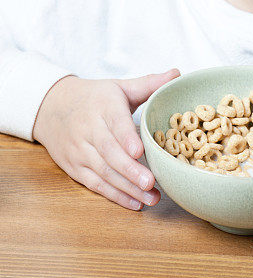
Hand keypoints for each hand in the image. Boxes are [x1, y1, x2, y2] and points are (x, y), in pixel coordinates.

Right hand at [32, 67, 180, 209]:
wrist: (51, 107)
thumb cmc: (93, 97)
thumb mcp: (119, 86)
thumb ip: (149, 83)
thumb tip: (177, 74)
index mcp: (103, 106)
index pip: (115, 122)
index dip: (126, 137)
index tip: (139, 150)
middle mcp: (88, 129)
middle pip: (109, 152)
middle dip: (130, 170)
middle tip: (151, 183)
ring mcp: (79, 150)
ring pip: (103, 172)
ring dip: (127, 188)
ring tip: (151, 198)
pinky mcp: (74, 167)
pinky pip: (94, 184)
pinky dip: (114, 195)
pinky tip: (134, 203)